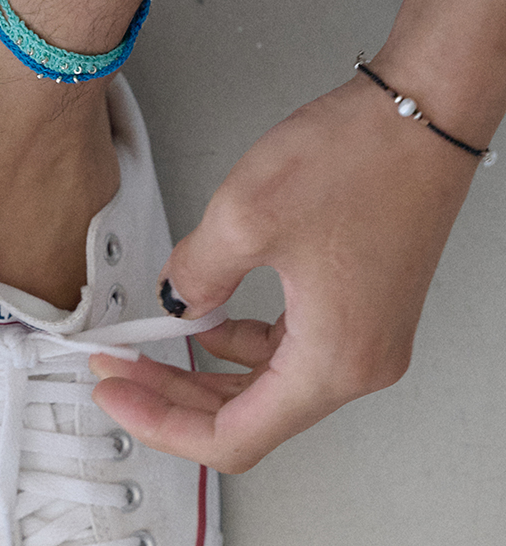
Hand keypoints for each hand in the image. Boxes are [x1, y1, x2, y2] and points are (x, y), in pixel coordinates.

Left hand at [91, 72, 479, 471]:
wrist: (427, 108)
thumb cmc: (366, 157)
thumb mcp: (246, 217)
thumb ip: (195, 275)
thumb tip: (177, 301)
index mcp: (334, 361)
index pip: (233, 437)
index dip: (162, 424)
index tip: (117, 397)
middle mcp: (358, 362)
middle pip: (247, 415)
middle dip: (173, 396)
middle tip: (121, 371)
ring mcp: (364, 337)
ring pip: (265, 384)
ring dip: (202, 370)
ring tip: (151, 346)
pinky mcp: (360, 307)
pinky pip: (287, 349)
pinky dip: (238, 342)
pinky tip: (206, 322)